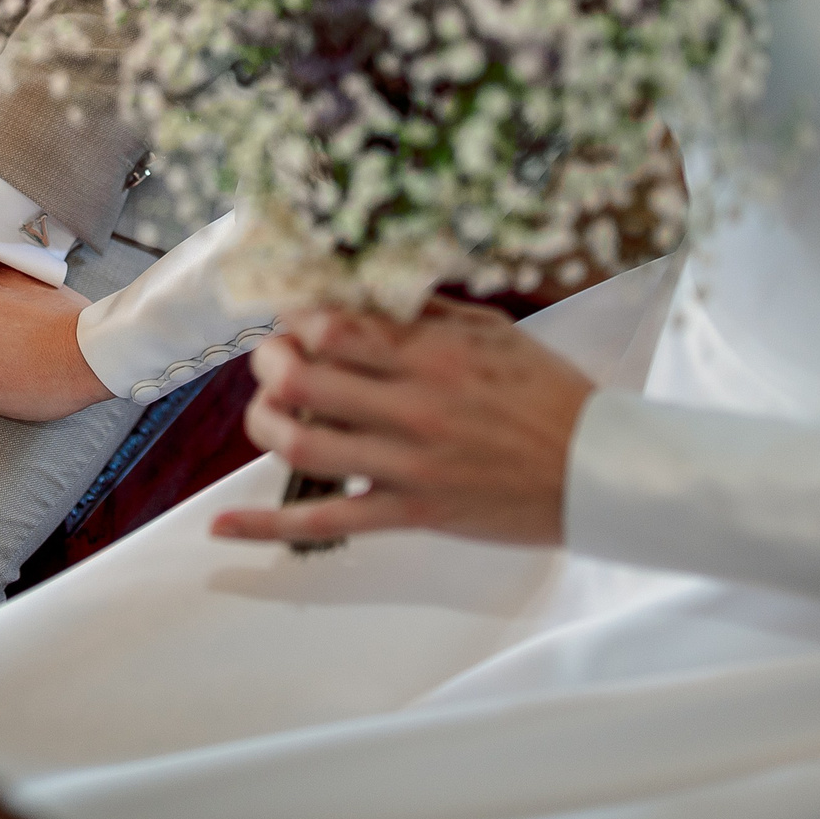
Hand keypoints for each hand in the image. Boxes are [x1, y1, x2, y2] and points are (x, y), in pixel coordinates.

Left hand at [210, 300, 595, 549]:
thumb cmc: (548, 395)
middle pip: (301, 379)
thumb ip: (426, 313)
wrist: (598, 471)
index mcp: (434, 354)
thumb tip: (364, 289)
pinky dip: (266, 529)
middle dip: (270, 363)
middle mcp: (413, 406)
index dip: (296, 319)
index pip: (333, 326)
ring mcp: (408, 464)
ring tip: (267, 411)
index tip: (294, 318)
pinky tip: (221, 528)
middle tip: (273, 359)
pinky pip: (325, 524)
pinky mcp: (411, 513)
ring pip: (301, 444)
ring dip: (264, 423)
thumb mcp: (492, 334)